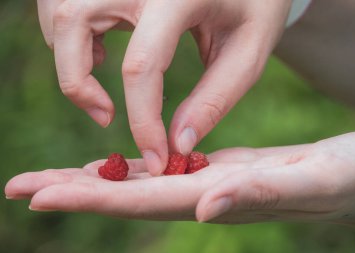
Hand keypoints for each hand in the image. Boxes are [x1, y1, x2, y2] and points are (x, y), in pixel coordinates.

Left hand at [5, 131, 354, 230]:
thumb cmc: (349, 176)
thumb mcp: (315, 180)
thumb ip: (263, 195)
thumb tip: (205, 206)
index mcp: (222, 197)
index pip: (145, 200)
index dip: (93, 197)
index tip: (40, 195)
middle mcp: (206, 195)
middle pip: (129, 195)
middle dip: (73, 191)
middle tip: (18, 187)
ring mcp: (209, 183)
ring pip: (140, 183)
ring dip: (93, 180)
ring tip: (47, 177)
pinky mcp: (217, 168)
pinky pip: (163, 169)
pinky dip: (131, 166)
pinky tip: (111, 163)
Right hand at [36, 0, 291, 174]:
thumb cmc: (254, 8)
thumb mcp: (248, 52)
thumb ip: (214, 99)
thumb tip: (178, 144)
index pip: (142, 63)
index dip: (142, 120)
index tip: (155, 158)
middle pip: (72, 22)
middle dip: (76, 81)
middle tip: (106, 116)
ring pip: (60, 12)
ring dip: (69, 56)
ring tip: (103, 74)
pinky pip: (65, 4)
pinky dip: (71, 35)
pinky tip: (101, 49)